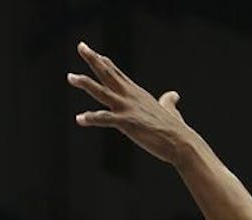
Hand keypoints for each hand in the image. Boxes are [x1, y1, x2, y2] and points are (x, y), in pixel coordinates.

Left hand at [68, 41, 195, 164]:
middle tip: (81, 46)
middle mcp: (130, 96)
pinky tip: (80, 118)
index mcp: (138, 93)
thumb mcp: (170, 110)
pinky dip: (92, 118)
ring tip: (71, 76)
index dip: (105, 62)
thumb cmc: (176, 129)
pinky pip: (105, 119)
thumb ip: (168, 102)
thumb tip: (173, 95)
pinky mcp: (127, 123)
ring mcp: (128, 108)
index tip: (94, 53)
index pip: (117, 73)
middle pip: (108, 73)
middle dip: (93, 59)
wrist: (181, 142)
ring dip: (85, 83)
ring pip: (102, 91)